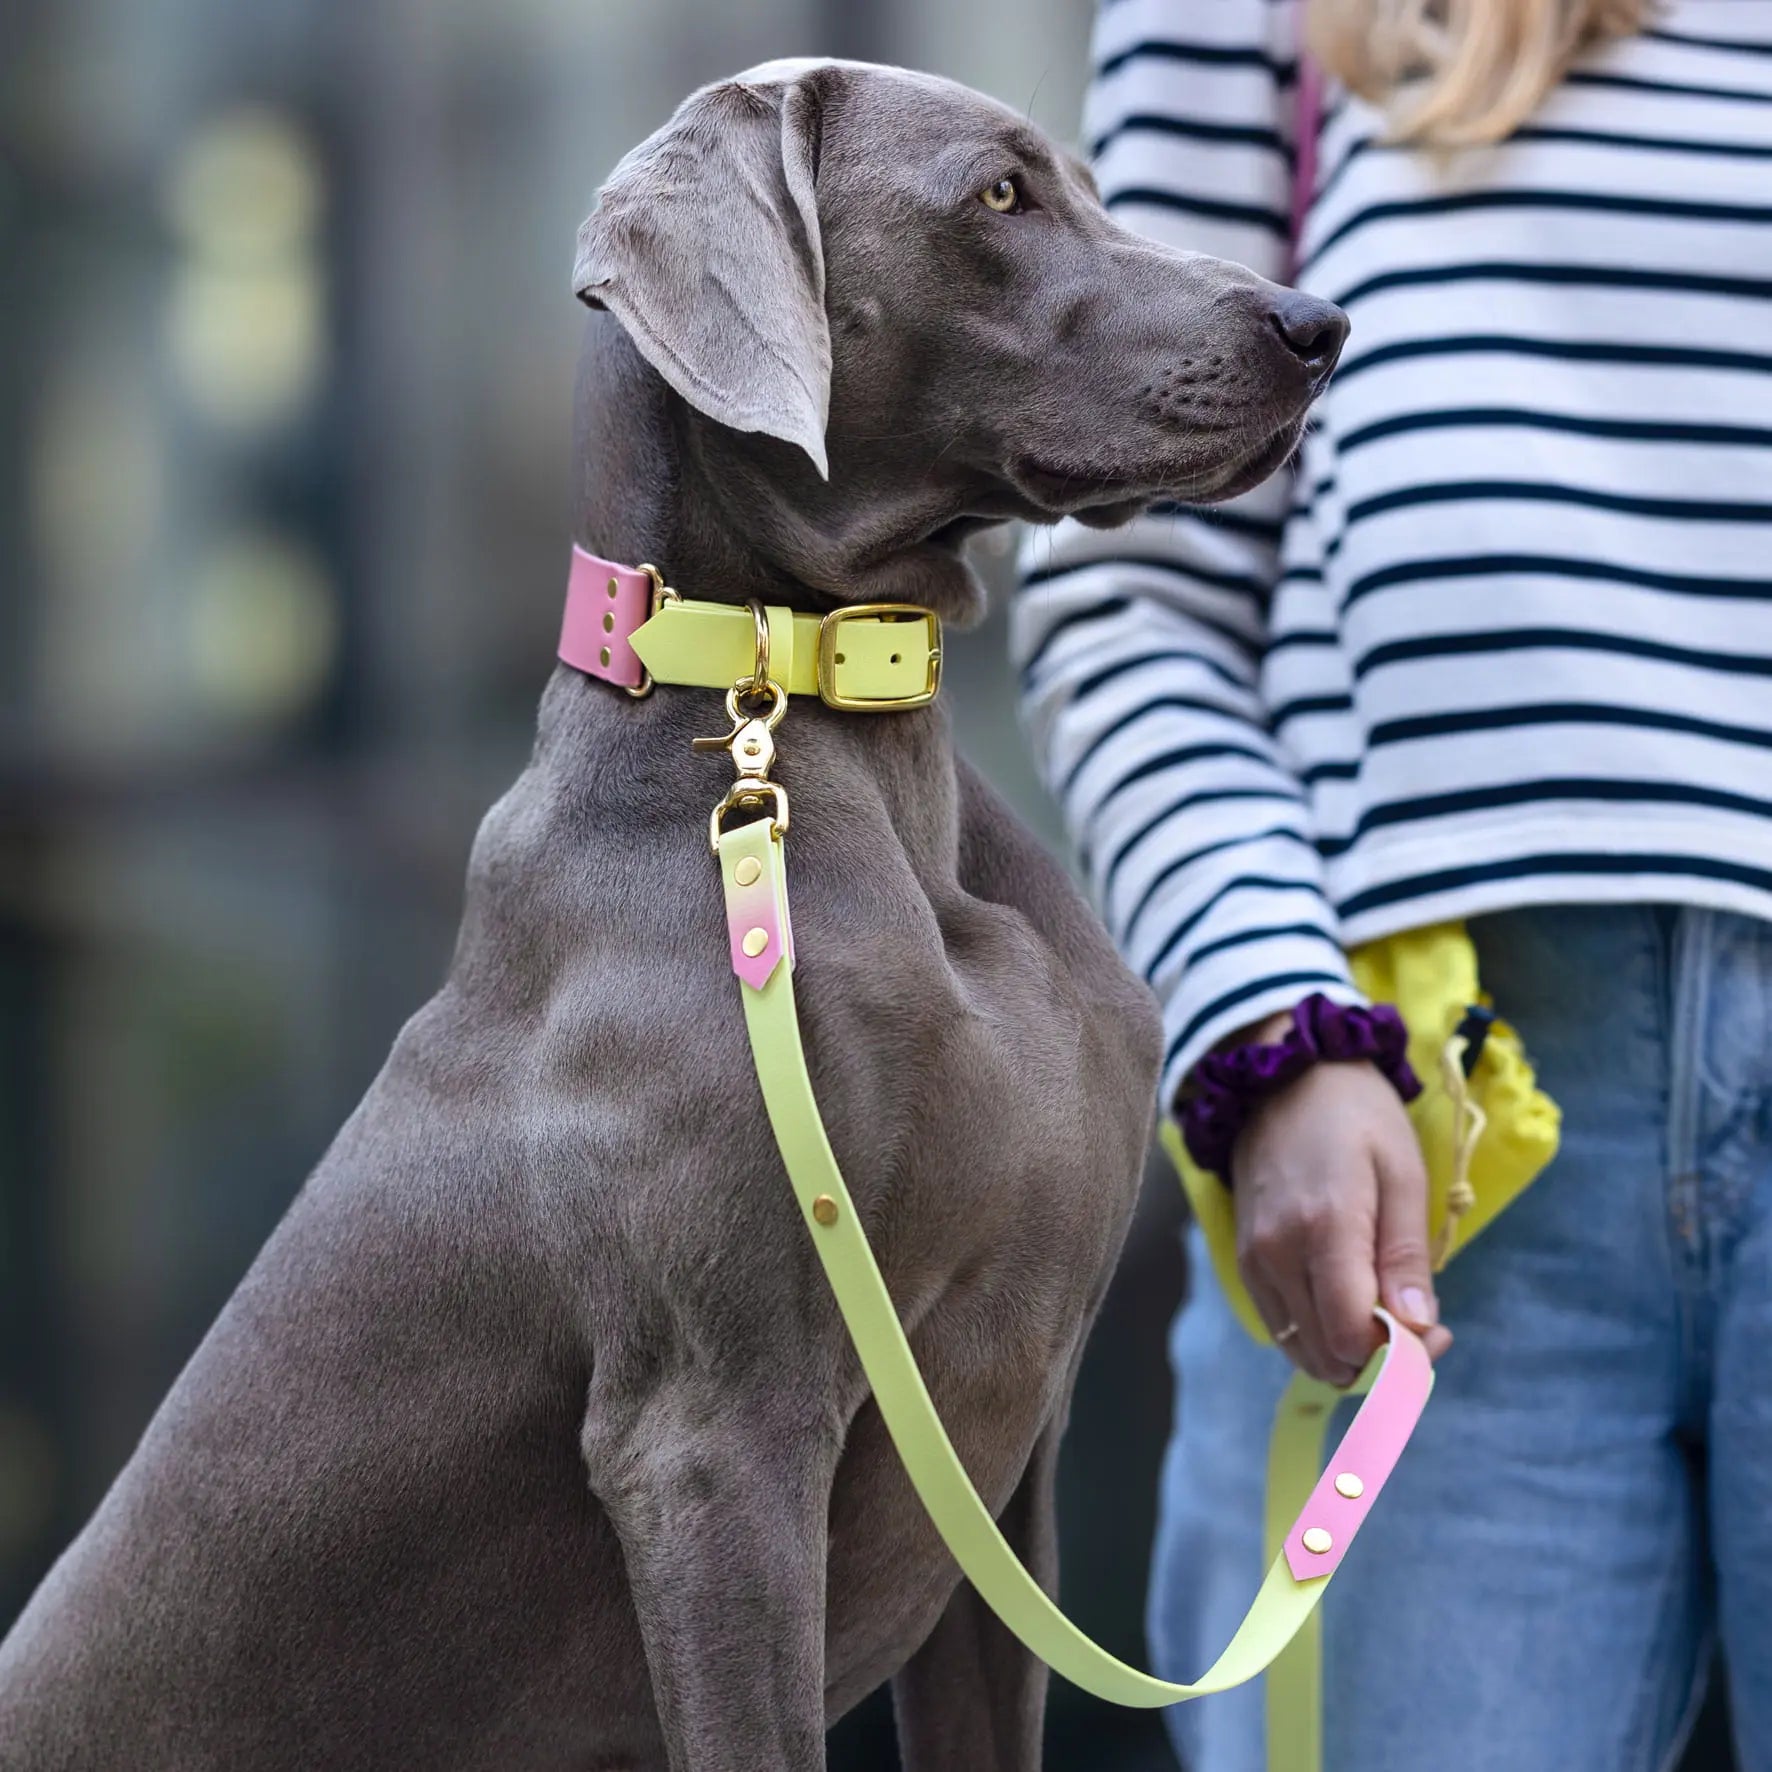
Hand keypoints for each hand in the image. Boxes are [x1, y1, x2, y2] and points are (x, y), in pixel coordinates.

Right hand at [1228, 1012, 1453, 1383]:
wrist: (1282, 1075)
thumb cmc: (1356, 1115)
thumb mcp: (1403, 1173)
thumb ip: (1406, 1256)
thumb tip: (1419, 1331)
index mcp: (1324, 1227)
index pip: (1352, 1336)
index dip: (1403, 1355)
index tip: (1438, 1330)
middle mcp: (1276, 1253)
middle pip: (1327, 1356)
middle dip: (1382, 1361)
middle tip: (1419, 1325)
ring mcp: (1253, 1259)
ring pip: (1301, 1351)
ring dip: (1350, 1354)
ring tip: (1386, 1316)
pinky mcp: (1244, 1260)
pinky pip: (1282, 1328)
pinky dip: (1320, 1335)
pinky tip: (1350, 1303)